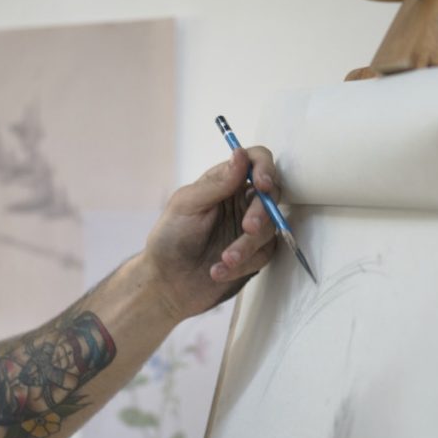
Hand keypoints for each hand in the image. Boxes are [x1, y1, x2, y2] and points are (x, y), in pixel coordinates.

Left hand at [144, 146, 279, 319]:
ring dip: (248, 246)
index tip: (262, 186)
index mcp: (224, 183)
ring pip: (271, 228)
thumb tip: (242, 154)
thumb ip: (217, 182)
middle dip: (262, 213)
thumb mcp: (187, 204)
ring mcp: (249, 228)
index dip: (265, 169)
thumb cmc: (170, 238)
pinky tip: (218, 271)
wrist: (167, 282)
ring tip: (224, 259)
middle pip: (271, 195)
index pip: (256, 162)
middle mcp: (240, 202)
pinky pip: (264, 254)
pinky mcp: (254, 255)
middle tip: (248, 228)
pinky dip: (244, 264)